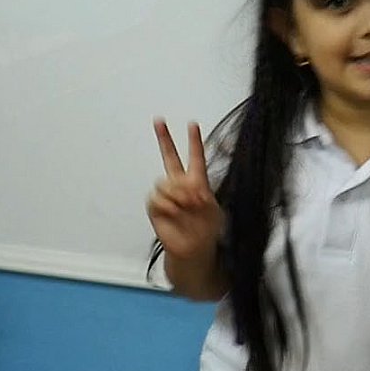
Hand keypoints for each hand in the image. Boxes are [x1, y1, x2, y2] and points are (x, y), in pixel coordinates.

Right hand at [147, 118, 222, 259]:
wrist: (195, 248)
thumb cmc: (207, 229)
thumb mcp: (213, 210)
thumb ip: (201, 195)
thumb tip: (187, 189)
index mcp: (197, 182)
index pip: (195, 157)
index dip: (194, 141)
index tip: (193, 125)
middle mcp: (180, 185)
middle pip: (169, 157)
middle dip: (164, 139)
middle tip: (159, 122)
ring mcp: (167, 195)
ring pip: (165, 181)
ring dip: (177, 193)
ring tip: (186, 205)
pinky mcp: (156, 207)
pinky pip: (157, 197)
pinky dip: (167, 204)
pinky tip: (174, 211)